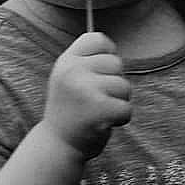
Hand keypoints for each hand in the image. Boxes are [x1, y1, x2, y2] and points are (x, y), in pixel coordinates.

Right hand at [43, 31, 131, 157]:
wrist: (58, 145)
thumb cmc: (70, 110)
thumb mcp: (69, 78)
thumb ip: (87, 62)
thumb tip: (114, 51)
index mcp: (66, 61)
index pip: (98, 39)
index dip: (107, 54)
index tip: (100, 72)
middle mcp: (73, 71)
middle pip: (116, 63)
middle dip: (114, 83)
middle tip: (95, 100)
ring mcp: (85, 89)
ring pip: (124, 86)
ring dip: (118, 102)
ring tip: (98, 112)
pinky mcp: (99, 109)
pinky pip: (127, 108)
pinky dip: (121, 119)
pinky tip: (104, 123)